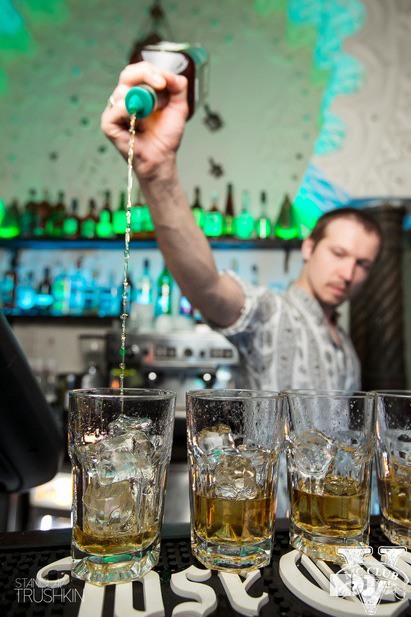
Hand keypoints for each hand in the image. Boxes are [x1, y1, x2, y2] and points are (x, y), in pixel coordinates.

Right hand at [101, 61, 187, 178]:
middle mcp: (123, 99)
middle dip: (145, 75)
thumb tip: (171, 74)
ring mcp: (114, 111)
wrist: (162, 158)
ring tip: (149, 117)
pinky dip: (128, 111)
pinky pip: (116, 109)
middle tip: (160, 84)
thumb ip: (178, 88)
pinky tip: (137, 122)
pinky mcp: (108, 124)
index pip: (138, 71)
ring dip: (142, 101)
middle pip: (127, 74)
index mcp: (137, 92)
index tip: (164, 82)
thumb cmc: (166, 136)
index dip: (150, 71)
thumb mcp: (178, 108)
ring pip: (121, 91)